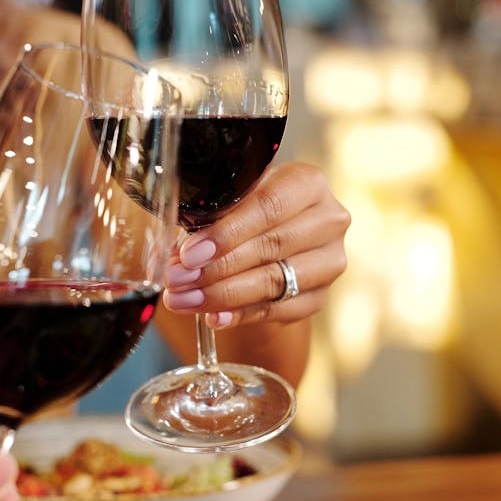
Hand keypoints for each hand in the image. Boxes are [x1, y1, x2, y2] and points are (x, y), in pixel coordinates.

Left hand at [163, 161, 349, 326]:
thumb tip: (172, 254)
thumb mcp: (231, 200)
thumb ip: (208, 218)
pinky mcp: (320, 295)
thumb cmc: (246, 210)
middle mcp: (328, 220)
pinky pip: (279, 310)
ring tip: (185, 300)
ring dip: (224, 294)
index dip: (226, 233)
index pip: (268, 207)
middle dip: (217, 268)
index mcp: (307, 183)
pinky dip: (242, 315)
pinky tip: (214, 317)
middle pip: (271, 246)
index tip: (189, 253)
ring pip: (275, 281)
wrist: (272, 234)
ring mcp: (329, 261)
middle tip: (178, 280)